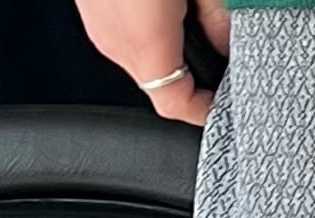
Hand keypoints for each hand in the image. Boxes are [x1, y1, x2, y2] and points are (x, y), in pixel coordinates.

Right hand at [74, 0, 230, 126]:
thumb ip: (217, 19)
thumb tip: (226, 43)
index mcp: (145, 45)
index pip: (176, 106)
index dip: (205, 110)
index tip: (223, 102)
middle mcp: (114, 40)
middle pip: (158, 82)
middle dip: (188, 73)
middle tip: (215, 47)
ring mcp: (95, 21)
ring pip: (138, 54)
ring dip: (165, 45)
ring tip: (183, 10)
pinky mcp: (88, 3)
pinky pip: (122, 29)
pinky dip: (143, 24)